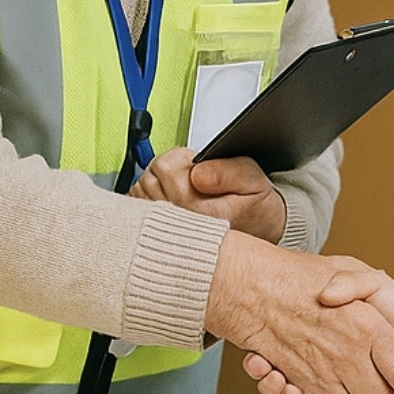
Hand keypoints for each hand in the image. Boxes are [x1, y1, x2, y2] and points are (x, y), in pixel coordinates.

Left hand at [131, 146, 286, 242]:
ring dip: (157, 184)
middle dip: (168, 169)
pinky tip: (169, 202)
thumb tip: (198, 172)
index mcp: (201, 211)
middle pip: (151, 176)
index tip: (197, 165)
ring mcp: (167, 232)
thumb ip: (228, 172)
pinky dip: (148, 199)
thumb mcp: (253, 181)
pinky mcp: (157, 236)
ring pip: (141, 190)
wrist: (257, 232)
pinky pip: (136, 208)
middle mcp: (180, 225)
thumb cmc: (253, 207)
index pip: (166, 166)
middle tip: (192, 177)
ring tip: (182, 189)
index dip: (181, 157)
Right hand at [243, 264, 393, 393]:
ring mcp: (320, 374)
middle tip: (383, 385)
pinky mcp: (297, 386)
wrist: (253, 288)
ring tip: (356, 391)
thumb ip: (361, 284)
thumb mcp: (346, 267)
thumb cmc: (302, 277)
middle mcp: (344, 355)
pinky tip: (323, 392)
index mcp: (366, 326)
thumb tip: (368, 310)